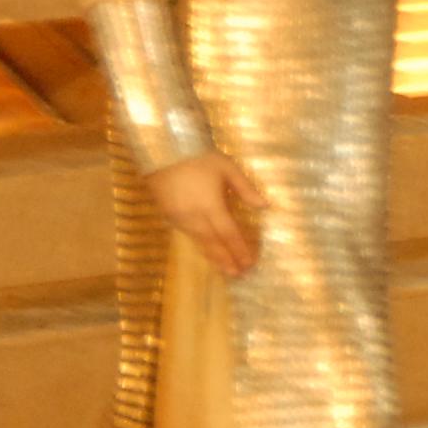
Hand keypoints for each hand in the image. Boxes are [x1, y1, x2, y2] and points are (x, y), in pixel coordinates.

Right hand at [146, 151, 266, 277]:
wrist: (162, 152)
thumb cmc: (199, 158)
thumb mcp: (227, 168)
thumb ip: (246, 189)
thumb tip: (265, 206)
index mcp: (211, 206)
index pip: (229, 234)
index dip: (240, 250)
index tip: (250, 263)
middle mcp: (195, 217)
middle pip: (213, 244)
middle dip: (226, 260)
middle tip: (238, 275)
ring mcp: (179, 218)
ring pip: (199, 242)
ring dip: (213, 256)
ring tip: (225, 269)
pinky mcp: (168, 216)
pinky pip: (188, 235)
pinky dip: (199, 245)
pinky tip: (206, 250)